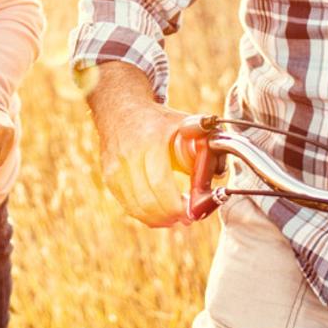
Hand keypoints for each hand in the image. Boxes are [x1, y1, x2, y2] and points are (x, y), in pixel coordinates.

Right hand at [86, 62, 189, 226]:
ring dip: (157, 219)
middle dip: (170, 216)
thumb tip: (219, 169)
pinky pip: (126, 205)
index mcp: (150, 139)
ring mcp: (114, 166)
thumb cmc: (157, 119)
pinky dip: (143, 215)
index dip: (176, 205)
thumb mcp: (182, 122)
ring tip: (173, 218)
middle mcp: (128, 154)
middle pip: (148, 199)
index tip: (191, 212)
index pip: (160, 182)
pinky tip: (157, 215)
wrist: (120, 108)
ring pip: (136, 207)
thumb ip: (204, 141)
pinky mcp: (108, 176)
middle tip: (186, 219)